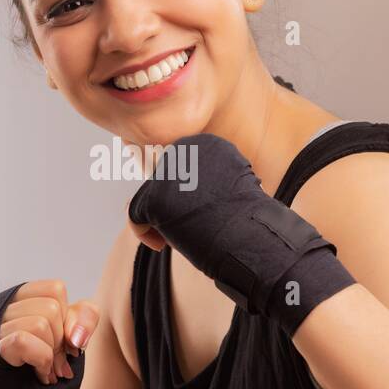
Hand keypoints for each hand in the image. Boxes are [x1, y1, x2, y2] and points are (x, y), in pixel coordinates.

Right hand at [0, 279, 99, 388]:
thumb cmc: (44, 385)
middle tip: (53, 366)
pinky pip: (24, 340)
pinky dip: (40, 360)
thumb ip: (81, 320)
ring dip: (51, 356)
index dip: (70, 319)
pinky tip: (37, 376)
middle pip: (51, 306)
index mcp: (17, 302)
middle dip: (61, 342)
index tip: (68, 347)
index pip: (54, 289)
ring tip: (44, 374)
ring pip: (42, 322)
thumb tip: (76, 334)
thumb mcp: (71, 345)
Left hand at [127, 133, 355, 333]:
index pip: (177, 175)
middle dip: (173, 212)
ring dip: (163, 223)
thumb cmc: (244, 225)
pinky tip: (166, 244)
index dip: (187, 203)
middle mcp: (184, 149)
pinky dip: (145, 234)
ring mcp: (168, 171)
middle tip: (200, 229)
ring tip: (191, 234)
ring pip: (147, 200)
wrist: (254, 241)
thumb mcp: (218, 195)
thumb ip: (189, 186)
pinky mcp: (155, 195)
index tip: (209, 218)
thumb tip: (134, 192)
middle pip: (160, 186)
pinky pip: (134, 214)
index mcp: (204, 144)